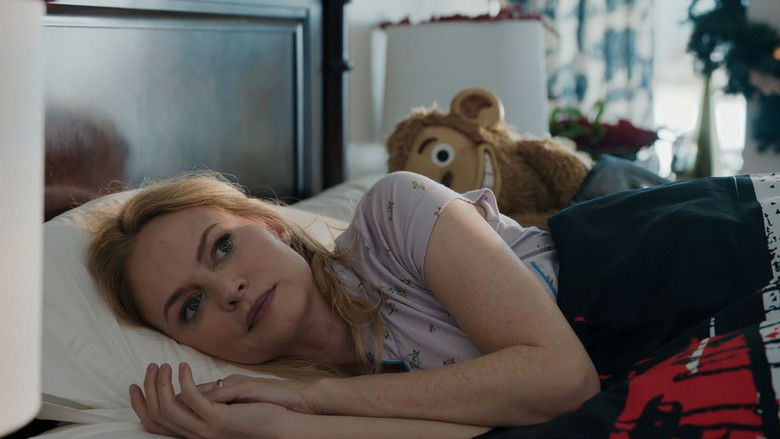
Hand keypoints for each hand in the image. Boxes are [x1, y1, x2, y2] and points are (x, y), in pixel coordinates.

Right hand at [130, 362, 296, 437]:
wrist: (281, 427)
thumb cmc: (257, 415)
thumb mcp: (225, 406)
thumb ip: (206, 401)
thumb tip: (187, 390)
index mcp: (195, 432)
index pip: (157, 423)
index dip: (141, 404)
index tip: (135, 385)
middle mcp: (196, 434)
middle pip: (158, 415)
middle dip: (148, 389)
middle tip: (150, 368)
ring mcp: (206, 428)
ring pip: (169, 408)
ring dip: (162, 384)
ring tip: (163, 365)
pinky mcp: (217, 419)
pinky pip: (191, 399)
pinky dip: (184, 381)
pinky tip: (184, 366)